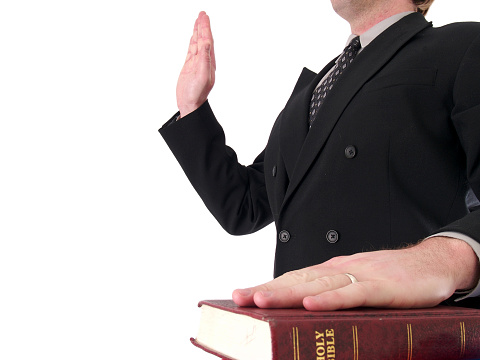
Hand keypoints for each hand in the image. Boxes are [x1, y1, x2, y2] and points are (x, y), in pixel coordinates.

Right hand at [176, 11, 215, 117]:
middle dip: (203, 26)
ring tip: (198, 20)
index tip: (204, 16)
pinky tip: (193, 36)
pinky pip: (191, 49)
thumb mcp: (202, 75)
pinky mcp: (189, 66)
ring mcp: (196, 62)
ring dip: (198, 31)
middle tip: (202, 14)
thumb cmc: (197, 94)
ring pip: (197, 42)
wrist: (190, 104)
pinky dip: (193, 41)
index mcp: (209, 61)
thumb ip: (204, 58)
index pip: (208, 40)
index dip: (206, 27)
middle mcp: (204, 60)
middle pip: (203, 38)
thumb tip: (206, 42)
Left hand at [232, 237, 479, 310]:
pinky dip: (329, 300)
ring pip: (316, 285)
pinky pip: (351, 294)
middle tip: (239, 299)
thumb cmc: (391, 276)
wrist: (431, 262)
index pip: (292, 279)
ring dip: (287, 293)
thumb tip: (307, 312)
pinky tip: (310, 305)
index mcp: (331, 270)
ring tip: (261, 301)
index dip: (266, 286)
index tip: (241, 296)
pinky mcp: (380, 286)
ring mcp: (358, 276)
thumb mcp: (357, 284)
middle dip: (266, 290)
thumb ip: (334, 294)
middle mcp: (338, 269)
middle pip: (296, 280)